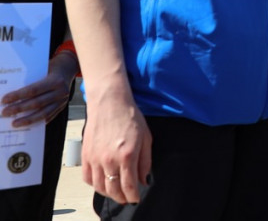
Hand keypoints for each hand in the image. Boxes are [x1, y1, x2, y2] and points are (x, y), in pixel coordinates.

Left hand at [1, 52, 77, 125]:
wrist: (68, 69)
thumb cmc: (49, 69)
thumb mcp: (41, 71)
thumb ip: (30, 81)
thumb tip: (11, 95)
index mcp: (55, 81)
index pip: (33, 90)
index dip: (18, 96)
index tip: (4, 100)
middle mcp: (61, 92)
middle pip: (37, 103)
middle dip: (19, 109)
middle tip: (5, 113)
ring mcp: (62, 101)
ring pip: (44, 113)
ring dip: (27, 120)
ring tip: (14, 124)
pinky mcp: (62, 108)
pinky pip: (48, 117)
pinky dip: (37, 122)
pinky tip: (27, 125)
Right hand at [81, 86, 151, 204]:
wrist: (109, 103)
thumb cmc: (130, 118)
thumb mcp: (146, 138)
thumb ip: (145, 161)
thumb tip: (144, 180)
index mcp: (127, 155)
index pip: (129, 185)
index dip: (133, 196)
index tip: (136, 199)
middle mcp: (109, 159)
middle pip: (113, 190)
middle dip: (121, 197)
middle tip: (127, 198)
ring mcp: (95, 158)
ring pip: (99, 187)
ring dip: (108, 193)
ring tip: (116, 192)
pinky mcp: (85, 155)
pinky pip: (87, 178)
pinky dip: (95, 185)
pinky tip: (103, 183)